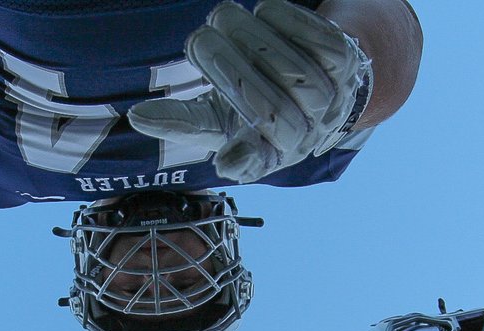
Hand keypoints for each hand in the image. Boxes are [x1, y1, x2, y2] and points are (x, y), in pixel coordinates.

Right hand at [128, 0, 371, 182]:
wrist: (315, 80)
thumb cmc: (252, 104)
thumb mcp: (216, 119)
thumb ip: (183, 121)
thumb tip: (138, 118)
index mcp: (264, 156)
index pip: (252, 163)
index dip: (242, 160)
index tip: (226, 156)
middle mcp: (301, 136)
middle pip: (267, 107)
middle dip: (227, 67)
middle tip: (199, 38)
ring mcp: (328, 99)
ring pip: (290, 69)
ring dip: (250, 35)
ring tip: (223, 18)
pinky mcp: (344, 61)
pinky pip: (313, 37)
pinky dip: (283, 19)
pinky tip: (263, 12)